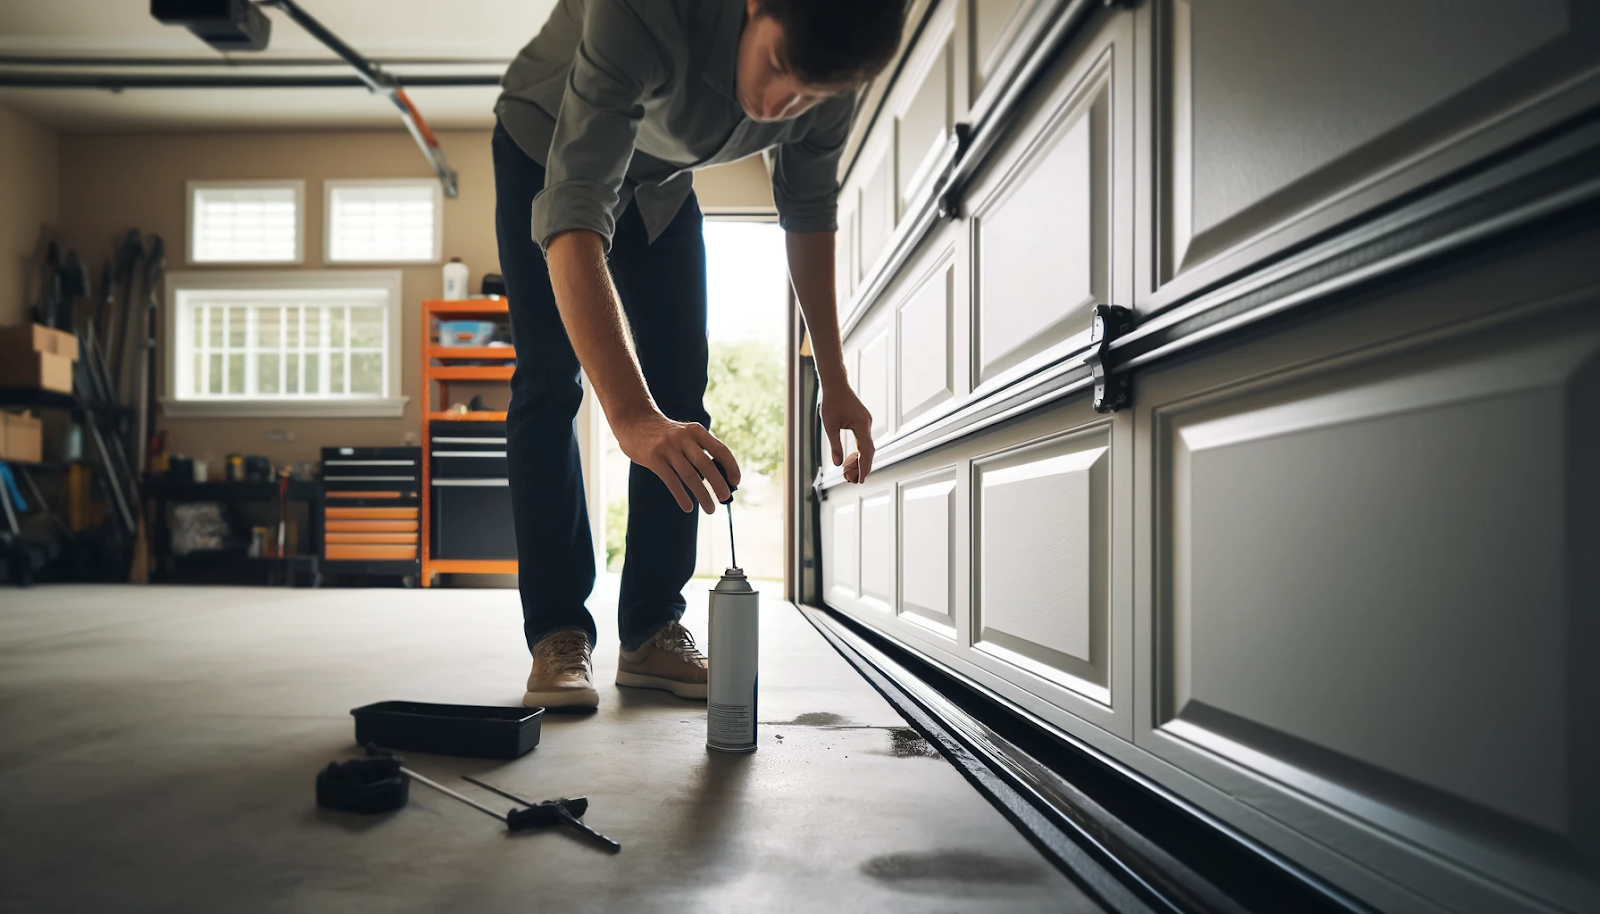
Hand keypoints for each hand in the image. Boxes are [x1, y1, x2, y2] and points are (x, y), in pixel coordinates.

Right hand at [611, 410, 740, 512]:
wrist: (634, 421)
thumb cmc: (664, 434)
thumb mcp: (684, 435)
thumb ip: (698, 451)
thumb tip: (718, 479)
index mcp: (696, 431)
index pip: (720, 449)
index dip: (731, 466)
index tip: (736, 482)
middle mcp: (683, 438)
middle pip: (706, 464)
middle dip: (719, 484)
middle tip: (725, 498)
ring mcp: (668, 448)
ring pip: (690, 476)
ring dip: (702, 495)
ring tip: (710, 509)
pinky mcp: (653, 458)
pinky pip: (671, 481)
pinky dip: (681, 496)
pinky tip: (688, 507)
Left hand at [820, 385, 874, 483]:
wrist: (835, 384)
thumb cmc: (831, 402)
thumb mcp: (830, 426)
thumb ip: (835, 445)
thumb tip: (838, 464)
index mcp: (861, 425)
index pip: (865, 451)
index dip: (864, 467)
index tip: (861, 480)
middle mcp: (867, 424)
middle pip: (869, 450)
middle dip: (864, 466)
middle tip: (858, 481)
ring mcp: (866, 421)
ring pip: (868, 445)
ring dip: (862, 459)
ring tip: (855, 472)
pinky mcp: (863, 420)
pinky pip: (865, 439)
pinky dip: (861, 450)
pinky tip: (855, 457)